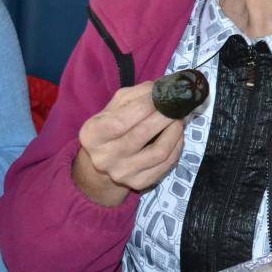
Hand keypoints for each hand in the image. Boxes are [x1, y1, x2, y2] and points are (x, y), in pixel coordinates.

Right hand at [73, 82, 184, 205]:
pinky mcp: (139, 184)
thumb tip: (163, 88)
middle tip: (177, 105)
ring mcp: (122, 173)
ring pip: (159, 152)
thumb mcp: (115, 106)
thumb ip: (137, 94)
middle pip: (141, 135)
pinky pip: (166, 164)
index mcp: (92, 134)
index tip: (162, 95)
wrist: (106, 160)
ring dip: (175, 131)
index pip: (120, 121)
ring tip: (178, 119)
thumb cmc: (113, 125)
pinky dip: (177, 146)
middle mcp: (104, 157)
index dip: (145, 107)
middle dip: (164, 116)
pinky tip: (177, 135)